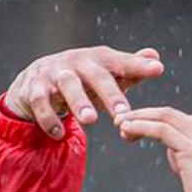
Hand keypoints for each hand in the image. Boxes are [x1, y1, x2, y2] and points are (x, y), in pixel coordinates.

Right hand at [5, 45, 164, 138]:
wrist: (36, 79)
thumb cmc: (82, 79)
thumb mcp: (107, 74)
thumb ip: (131, 68)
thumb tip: (155, 57)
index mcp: (99, 60)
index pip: (121, 62)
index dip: (139, 65)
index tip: (157, 69)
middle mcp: (77, 63)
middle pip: (96, 76)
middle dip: (110, 93)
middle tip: (122, 112)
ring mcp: (54, 74)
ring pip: (67, 86)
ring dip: (78, 102)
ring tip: (90, 120)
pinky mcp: (34, 89)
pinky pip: (40, 103)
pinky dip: (49, 119)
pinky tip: (58, 134)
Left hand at [115, 107, 191, 191]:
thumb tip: (177, 160)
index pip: (189, 124)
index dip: (164, 124)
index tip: (145, 130)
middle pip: (176, 115)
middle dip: (148, 115)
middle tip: (125, 121)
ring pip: (167, 116)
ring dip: (140, 117)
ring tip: (121, 124)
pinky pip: (162, 129)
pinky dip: (141, 126)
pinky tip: (127, 129)